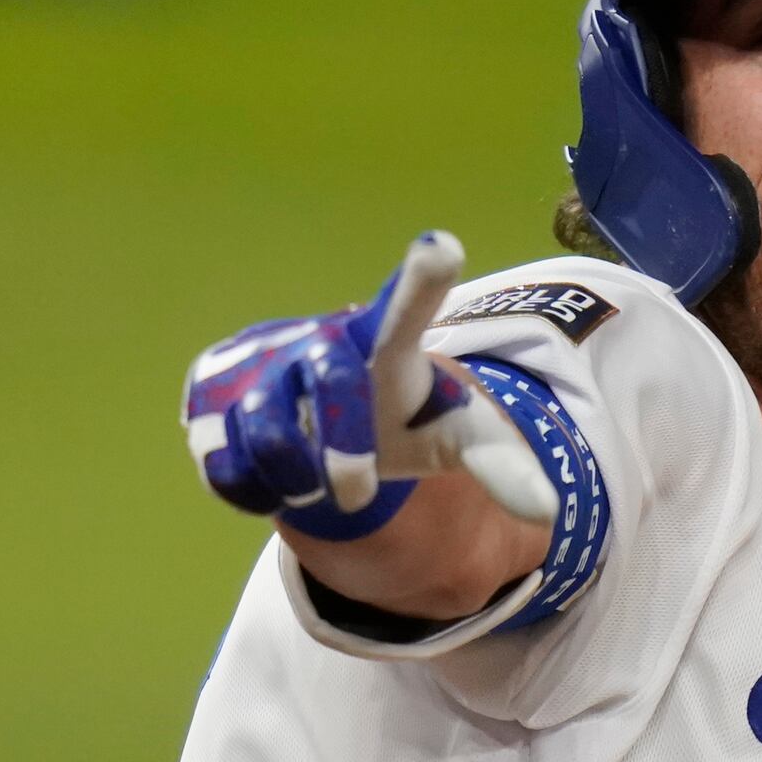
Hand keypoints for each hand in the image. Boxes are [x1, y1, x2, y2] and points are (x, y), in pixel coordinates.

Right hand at [181, 232, 555, 525]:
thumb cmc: (395, 417)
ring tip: (315, 480)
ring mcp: (260, 368)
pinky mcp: (211, 399)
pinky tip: (274, 473)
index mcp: (386, 345)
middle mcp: (320, 342)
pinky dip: (259, 489)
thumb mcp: (452, 435)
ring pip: (268, 435)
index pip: (406, 309)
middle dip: (345, 451)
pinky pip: (228, 465)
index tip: (441, 247)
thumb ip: (498, 462)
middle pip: (333, 387)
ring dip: (298, 478)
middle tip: (359, 491)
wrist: (311, 408)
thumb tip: (550, 514)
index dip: (421, 281)